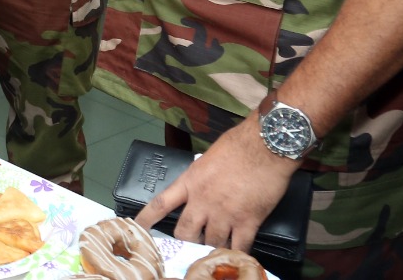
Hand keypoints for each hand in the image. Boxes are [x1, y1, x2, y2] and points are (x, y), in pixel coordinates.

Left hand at [135, 118, 300, 251]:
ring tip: (215, 249)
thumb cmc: (237, 145)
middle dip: (187, 241)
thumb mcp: (207, 158)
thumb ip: (199, 177)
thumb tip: (199, 185)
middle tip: (191, 244)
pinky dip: (237, 253)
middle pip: (185, 232)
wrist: (264, 146)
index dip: (147, 218)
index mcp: (190, 182)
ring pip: (211, 243)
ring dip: (213, 247)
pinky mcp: (247, 221)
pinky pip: (239, 246)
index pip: (162, 204)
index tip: (138, 228)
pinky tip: (237, 256)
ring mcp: (224, 213)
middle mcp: (203, 201)